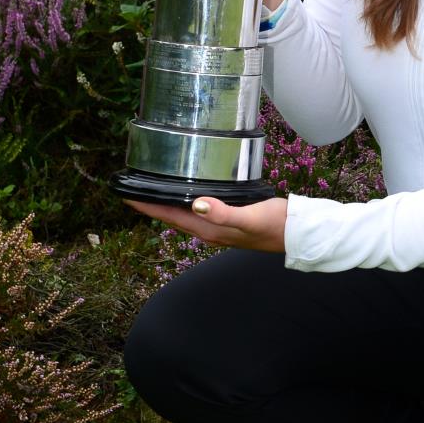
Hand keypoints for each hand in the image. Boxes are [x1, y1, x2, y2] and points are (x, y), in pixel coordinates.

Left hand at [125, 195, 287, 251]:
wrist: (297, 233)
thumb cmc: (275, 224)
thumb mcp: (249, 216)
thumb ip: (222, 213)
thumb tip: (196, 204)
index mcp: (209, 230)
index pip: (169, 216)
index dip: (147, 206)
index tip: (126, 195)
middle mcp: (209, 231)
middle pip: (172, 217)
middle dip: (152, 205)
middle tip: (132, 189)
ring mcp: (219, 228)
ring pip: (184, 215)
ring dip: (167, 204)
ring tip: (153, 190)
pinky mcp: (229, 221)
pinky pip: (199, 212)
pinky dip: (186, 203)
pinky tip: (190, 194)